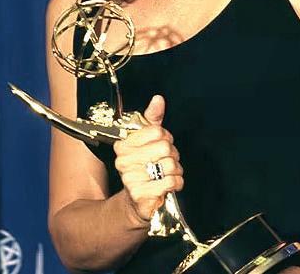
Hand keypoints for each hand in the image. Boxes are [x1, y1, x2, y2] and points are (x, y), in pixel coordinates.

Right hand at [113, 95, 183, 223]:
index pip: (156, 130)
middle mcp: (123, 161)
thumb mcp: (148, 140)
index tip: (160, 144)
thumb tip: (158, 99)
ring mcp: (130, 179)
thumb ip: (153, 118)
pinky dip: (177, 182)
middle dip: (172, 154)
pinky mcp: (141, 195)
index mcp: (124, 145)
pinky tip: (169, 184)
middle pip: (165, 147)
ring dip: (176, 170)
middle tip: (166, 161)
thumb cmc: (146, 165)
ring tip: (167, 173)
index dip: (165, 137)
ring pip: (170, 164)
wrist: (138, 200)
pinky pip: (171, 181)